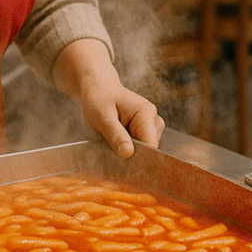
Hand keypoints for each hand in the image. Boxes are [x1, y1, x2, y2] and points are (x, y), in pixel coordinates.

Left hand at [52, 40, 165, 157]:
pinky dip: (126, 149)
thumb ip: (116, 134)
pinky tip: (115, 141)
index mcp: (146, 113)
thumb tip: (128, 153)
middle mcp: (154, 120)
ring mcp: (151, 127)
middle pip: (148, 151)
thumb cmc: (99, 98)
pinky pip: (139, 149)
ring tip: (111, 140)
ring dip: (127, 152)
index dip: (137, 158)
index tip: (120, 162)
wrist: (97, 89)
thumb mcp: (102, 116)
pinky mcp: (145, 132)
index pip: (150, 145)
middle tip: (110, 147)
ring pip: (144, 152)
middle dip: (130, 155)